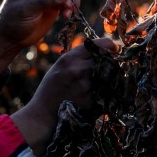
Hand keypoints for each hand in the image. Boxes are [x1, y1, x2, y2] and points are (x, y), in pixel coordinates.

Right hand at [10, 38, 115, 153]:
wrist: (43, 111)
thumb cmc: (54, 86)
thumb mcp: (62, 65)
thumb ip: (80, 56)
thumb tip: (106, 50)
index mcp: (69, 58)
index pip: (98, 45)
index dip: (109, 46)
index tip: (113, 50)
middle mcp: (76, 70)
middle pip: (106, 61)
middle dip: (108, 64)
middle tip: (105, 69)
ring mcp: (83, 86)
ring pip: (107, 78)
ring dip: (106, 80)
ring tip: (95, 84)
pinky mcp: (88, 101)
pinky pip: (104, 93)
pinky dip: (102, 95)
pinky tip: (92, 97)